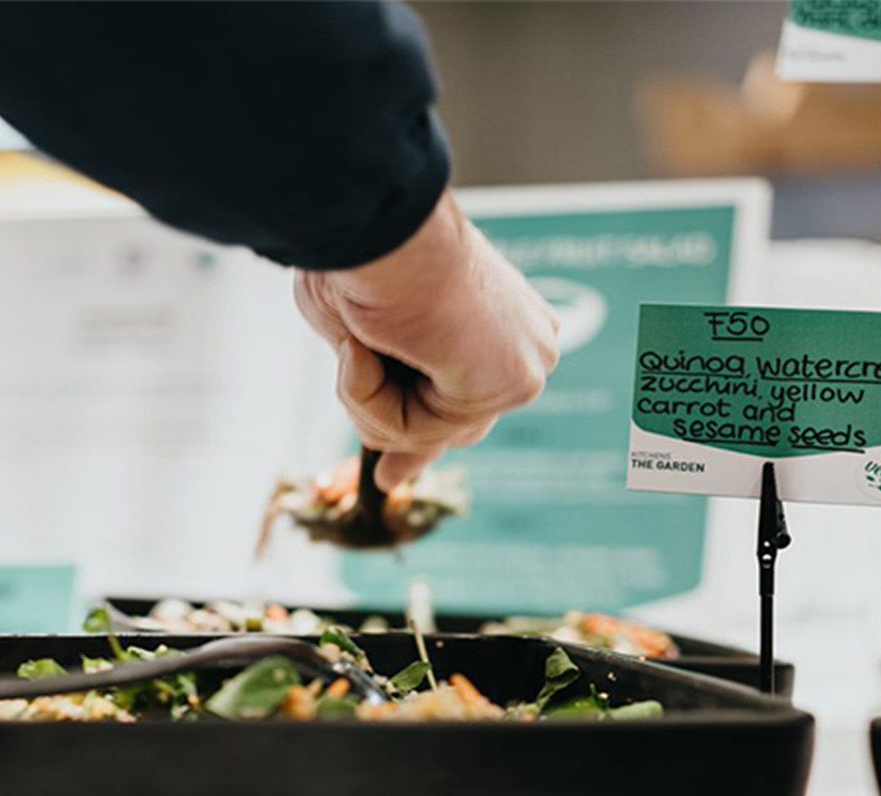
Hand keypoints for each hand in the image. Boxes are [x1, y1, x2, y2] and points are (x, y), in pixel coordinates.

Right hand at [294, 192, 559, 489]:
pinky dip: (373, 398)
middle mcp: (518, 340)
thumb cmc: (363, 260)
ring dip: (366, 397)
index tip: (393, 470)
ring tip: (357, 340)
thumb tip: (379, 457)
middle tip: (387, 478)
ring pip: (424, 429)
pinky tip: (372, 348)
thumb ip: (370, 384)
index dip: (426, 430)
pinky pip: (419, 430)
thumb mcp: (357, 333)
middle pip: (457, 422)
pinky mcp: (514, 384)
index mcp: (491, 315)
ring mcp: (523, 364)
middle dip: (416, 449)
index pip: (462, 392)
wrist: (379, 232)